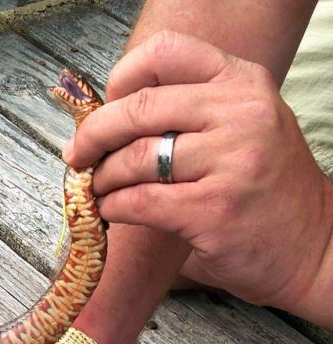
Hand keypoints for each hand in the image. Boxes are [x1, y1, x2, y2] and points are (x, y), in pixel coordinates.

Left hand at [63, 31, 332, 312]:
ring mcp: (230, 162)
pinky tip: (111, 211)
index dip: (123, 77)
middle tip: (77, 155)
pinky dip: (114, 206)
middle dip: (94, 134)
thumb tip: (112, 118)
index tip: (105, 105)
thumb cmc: (267, 191)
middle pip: (140, 107)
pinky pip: (140, 201)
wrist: (311, 247)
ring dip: (103, 178)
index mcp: (243, 83)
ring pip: (135, 159)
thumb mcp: (246, 129)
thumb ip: (193, 114)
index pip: (167, 53)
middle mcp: (240, 114)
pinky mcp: (213, 211)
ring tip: (96, 190)